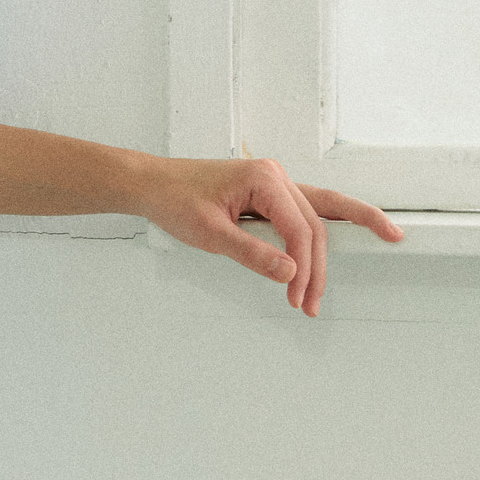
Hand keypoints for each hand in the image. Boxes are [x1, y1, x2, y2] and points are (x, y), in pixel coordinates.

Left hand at [137, 154, 403, 314]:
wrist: (153, 185)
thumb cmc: (174, 198)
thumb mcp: (209, 232)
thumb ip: (251, 253)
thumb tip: (290, 272)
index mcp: (263, 179)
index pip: (299, 228)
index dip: (302, 267)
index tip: (296, 296)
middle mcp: (274, 176)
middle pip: (314, 225)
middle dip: (317, 268)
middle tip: (312, 303)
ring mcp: (272, 184)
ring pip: (317, 217)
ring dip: (322, 254)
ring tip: (323, 289)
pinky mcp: (266, 195)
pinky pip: (301, 216)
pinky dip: (313, 239)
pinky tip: (326, 253)